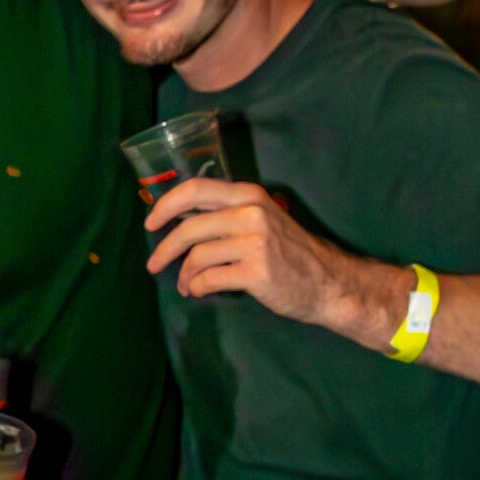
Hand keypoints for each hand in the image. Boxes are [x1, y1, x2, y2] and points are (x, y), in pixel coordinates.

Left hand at [146, 177, 354, 323]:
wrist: (328, 282)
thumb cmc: (289, 253)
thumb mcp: (260, 220)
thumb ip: (224, 215)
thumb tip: (177, 217)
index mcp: (248, 195)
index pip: (195, 188)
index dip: (166, 205)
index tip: (151, 222)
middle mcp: (251, 213)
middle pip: (189, 227)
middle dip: (164, 249)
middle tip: (154, 265)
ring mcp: (255, 242)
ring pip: (197, 256)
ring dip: (184, 275)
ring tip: (186, 285)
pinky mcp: (256, 271)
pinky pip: (209, 279)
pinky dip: (197, 287)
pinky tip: (199, 291)